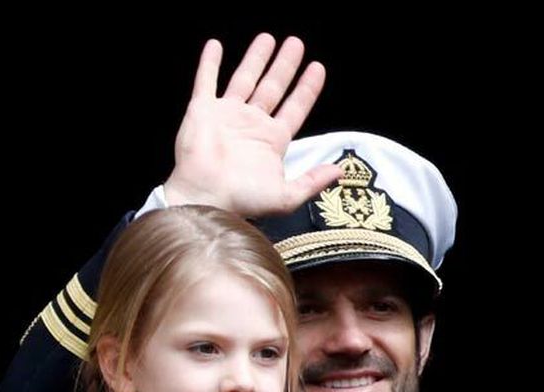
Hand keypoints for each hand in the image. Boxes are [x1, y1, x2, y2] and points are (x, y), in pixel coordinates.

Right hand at [162, 34, 339, 215]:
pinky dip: (209, 62)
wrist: (206, 198)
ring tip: (268, 38)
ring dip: (256, 58)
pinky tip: (215, 45)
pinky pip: (206, 80)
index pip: (295, 107)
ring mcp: (227, 114)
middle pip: (273, 87)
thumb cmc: (243, 200)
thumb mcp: (287, 196)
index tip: (317, 68)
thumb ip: (313, 181)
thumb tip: (340, 170)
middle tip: (296, 43)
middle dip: (285, 65)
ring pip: (245, 78)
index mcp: (272, 140)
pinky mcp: (202, 110)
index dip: (307, 88)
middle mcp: (251, 123)